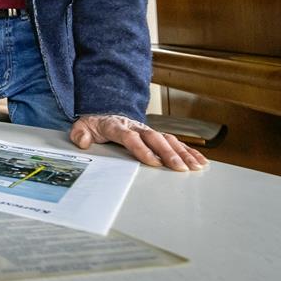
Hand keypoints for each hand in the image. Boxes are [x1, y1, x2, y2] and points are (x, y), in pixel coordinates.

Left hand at [70, 114, 208, 170]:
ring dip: (182, 153)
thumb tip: (83, 141)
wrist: (105, 112)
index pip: (130, 137)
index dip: (141, 149)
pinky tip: (200, 161)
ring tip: (194, 167)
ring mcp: (148, 130)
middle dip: (168, 153)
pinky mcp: (156, 136)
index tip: (152, 162)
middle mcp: (136, 127)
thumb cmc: (96, 124)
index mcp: (117, 126)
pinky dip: (188, 151)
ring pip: (167, 140)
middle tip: (179, 168)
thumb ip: (80, 133)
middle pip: (154, 138)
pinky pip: (174, 142)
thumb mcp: (82, 126)